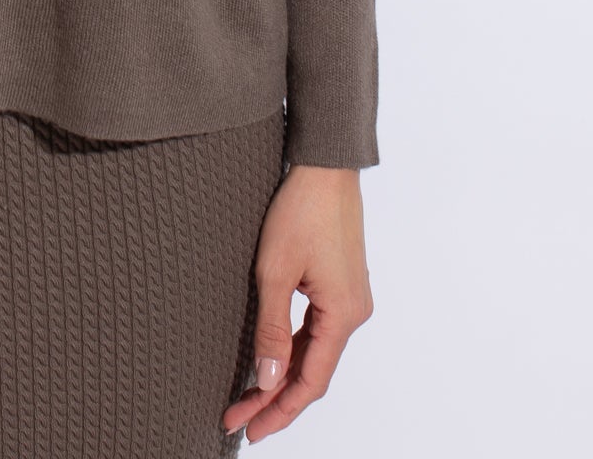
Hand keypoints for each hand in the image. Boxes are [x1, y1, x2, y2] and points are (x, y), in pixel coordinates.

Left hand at [220, 162, 373, 441]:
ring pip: (314, 351)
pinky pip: (317, 328)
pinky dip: (293, 347)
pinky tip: (271, 358)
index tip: (249, 430)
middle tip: (238, 418)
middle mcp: (354, 311)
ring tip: (246, 396)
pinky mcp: (341, 283)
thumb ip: (271, 330)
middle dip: (275, 397)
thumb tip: (267, 381)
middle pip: (313, 370)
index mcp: (344, 314)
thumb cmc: (301, 209)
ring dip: (282, 373)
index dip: (280, 411)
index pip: (311, 382)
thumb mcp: (275, 271)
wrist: (324, 163)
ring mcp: (350, 297)